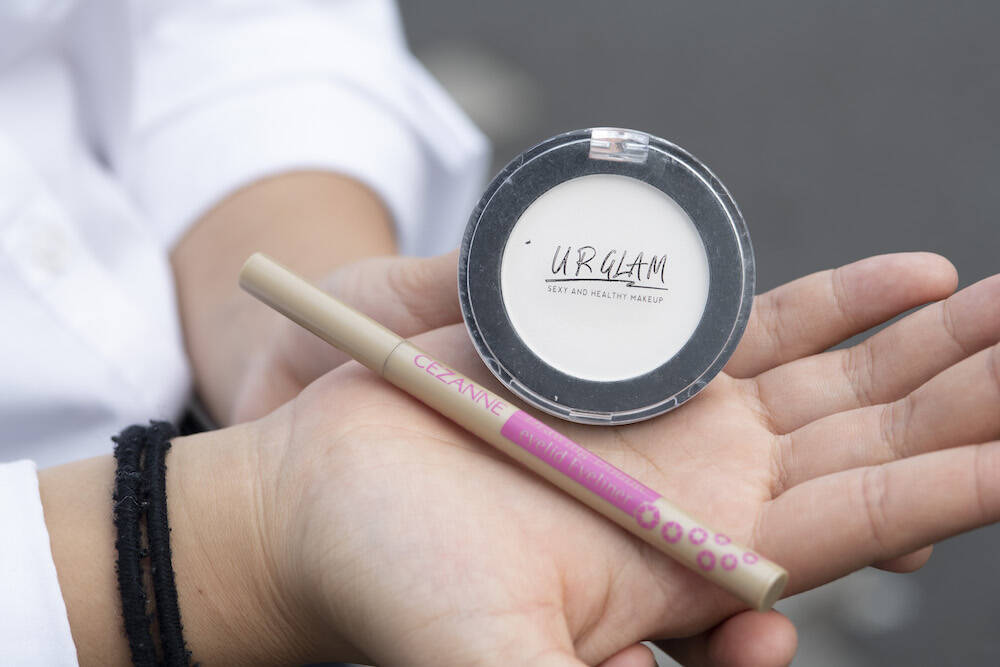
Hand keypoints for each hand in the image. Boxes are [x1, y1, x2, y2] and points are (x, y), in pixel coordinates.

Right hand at [247, 252, 999, 664]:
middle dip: (964, 398)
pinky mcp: (627, 365)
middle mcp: (704, 492)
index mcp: (695, 564)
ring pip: (834, 378)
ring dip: (925, 343)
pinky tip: (907, 276)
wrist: (322, 502)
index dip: (952, 483)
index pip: (861, 525)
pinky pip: (752, 324)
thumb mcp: (495, 664)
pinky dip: (832, 302)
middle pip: (871, 443)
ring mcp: (673, 422)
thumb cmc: (390, 587)